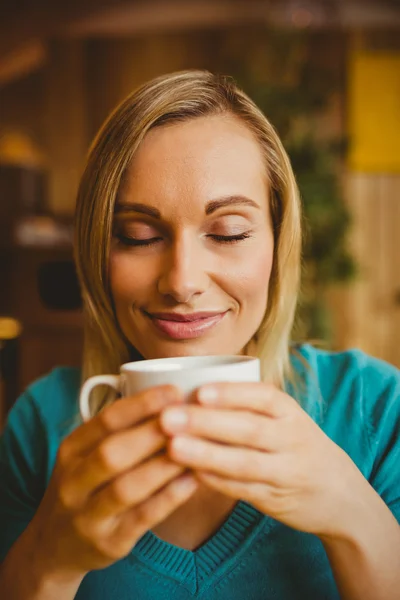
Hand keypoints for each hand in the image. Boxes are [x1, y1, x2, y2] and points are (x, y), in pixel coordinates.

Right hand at [27, 385, 196, 579]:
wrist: (56, 544)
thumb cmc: (86, 485)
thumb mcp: (87, 453)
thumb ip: (120, 429)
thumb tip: (172, 399)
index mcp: (71, 449)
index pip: (105, 420)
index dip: (142, 404)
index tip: (174, 391)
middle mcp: (73, 482)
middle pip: (112, 453)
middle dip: (152, 433)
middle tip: (188, 418)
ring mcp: (88, 515)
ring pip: (126, 488)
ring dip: (163, 466)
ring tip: (196, 448)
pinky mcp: (108, 543)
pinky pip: (141, 518)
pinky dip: (169, 498)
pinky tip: (192, 481)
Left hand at [160, 382, 368, 538]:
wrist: (341, 494)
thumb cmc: (297, 445)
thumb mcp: (286, 418)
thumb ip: (250, 406)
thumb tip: (192, 388)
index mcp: (291, 413)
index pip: (264, 397)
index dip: (232, 394)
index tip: (199, 391)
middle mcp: (292, 439)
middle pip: (249, 429)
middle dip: (206, 423)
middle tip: (168, 417)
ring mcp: (286, 472)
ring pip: (244, 463)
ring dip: (205, 455)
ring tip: (172, 447)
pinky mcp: (275, 500)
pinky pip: (242, 490)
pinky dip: (215, 482)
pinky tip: (188, 474)